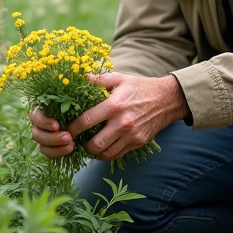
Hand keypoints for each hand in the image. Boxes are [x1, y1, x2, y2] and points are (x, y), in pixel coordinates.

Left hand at [28, 72, 189, 161]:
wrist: (168, 99)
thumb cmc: (140, 87)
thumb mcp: (120, 79)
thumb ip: (98, 79)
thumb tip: (79, 77)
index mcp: (114, 105)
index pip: (86, 121)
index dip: (71, 128)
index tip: (64, 130)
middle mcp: (122, 122)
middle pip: (94, 144)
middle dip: (81, 145)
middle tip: (76, 141)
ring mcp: (131, 135)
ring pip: (105, 153)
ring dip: (94, 152)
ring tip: (89, 144)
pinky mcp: (138, 143)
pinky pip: (117, 155)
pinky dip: (107, 154)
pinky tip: (103, 147)